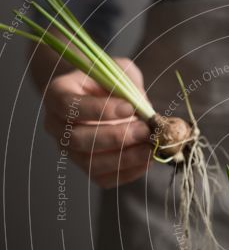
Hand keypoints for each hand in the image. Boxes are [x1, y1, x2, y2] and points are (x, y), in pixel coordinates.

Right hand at [43, 58, 151, 187]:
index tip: (129, 107)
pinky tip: (147, 160)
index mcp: (57, 95)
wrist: (104, 98)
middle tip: (144, 130)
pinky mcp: (86, 168)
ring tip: (150, 148)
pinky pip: (104, 178)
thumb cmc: (109, 82)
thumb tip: (142, 107)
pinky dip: (128, 172)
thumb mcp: (117, 71)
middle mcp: (56, 126)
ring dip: (124, 158)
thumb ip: (127, 83)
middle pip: (78, 139)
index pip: (69, 106)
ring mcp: (69, 150)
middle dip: (115, 137)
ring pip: (91, 163)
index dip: (99, 109)